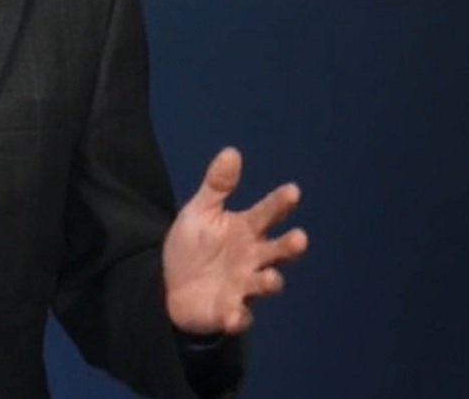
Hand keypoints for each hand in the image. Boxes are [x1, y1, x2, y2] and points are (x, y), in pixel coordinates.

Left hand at [163, 147, 307, 334]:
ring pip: (266, 283)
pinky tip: (233, 315)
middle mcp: (252, 257)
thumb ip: (217, 186)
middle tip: (299, 239)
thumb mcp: (200, 212)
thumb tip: (232, 151)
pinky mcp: (230, 311)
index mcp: (246, 230)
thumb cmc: (192, 247)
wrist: (169, 286)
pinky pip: (239, 316)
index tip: (292, 191)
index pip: (267, 213)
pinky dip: (238, 317)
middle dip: (289, 246)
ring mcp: (244, 285)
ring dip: (270, 282)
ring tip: (270, 278)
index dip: (280, 203)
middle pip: (277, 251)